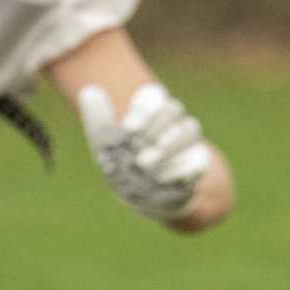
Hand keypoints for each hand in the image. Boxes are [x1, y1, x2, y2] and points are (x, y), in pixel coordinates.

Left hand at [77, 82, 216, 224]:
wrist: (141, 198)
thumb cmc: (121, 165)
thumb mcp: (105, 143)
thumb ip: (99, 119)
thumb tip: (89, 90)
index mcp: (149, 113)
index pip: (155, 96)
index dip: (144, 109)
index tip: (128, 128)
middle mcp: (171, 123)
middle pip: (174, 108)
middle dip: (155, 126)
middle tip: (135, 145)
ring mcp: (187, 142)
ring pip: (190, 128)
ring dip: (168, 144)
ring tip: (143, 163)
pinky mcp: (198, 163)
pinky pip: (201, 157)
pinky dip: (181, 167)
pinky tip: (162, 179)